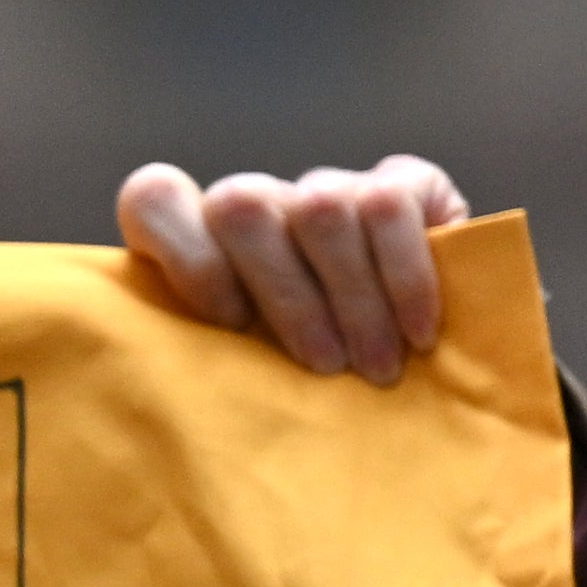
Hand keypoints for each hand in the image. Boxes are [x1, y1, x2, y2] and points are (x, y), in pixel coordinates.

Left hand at [113, 157, 466, 379]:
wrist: (430, 384)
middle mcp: (263, 204)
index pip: (156, 199)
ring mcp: (331, 186)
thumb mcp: (253, 389)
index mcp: (206, 245)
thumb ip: (208, 375)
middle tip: (325, 367)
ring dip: (353, 300)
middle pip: (240, 206)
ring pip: (321, 208)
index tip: (230, 325)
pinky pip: (389, 207)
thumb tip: (180, 405)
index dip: (186, 257)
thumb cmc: (317, 397)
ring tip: (375, 368)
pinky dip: (405, 282)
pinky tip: (417, 335)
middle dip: (286, 296)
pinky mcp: (405, 181)